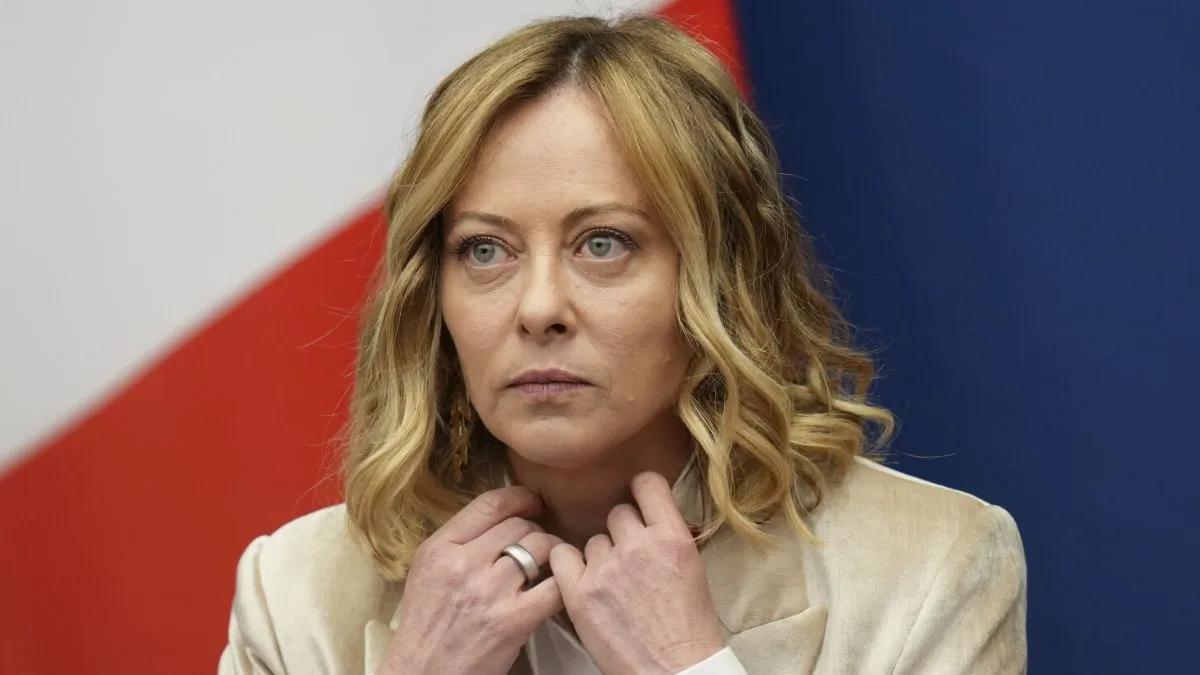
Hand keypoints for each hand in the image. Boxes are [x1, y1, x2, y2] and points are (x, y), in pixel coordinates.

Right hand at [378, 486, 563, 674]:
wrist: (425, 674)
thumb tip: (500, 521)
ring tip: (553, 563)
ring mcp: (490, 591)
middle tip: (540, 544)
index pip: (489, 505)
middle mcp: (464, 564)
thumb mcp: (427, 573)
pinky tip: (561, 587)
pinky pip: (555, 586)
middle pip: (519, 526)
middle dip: (536, 531)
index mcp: (440, 549)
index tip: (533, 501)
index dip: (520, 497)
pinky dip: (563, 584)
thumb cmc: (428, 628)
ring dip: (554, 553)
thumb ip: (458, 544)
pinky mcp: (514, 620)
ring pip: (541, 548)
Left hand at [549, 472, 726, 674]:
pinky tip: (582, 583)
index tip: (639, 500)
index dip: (641, 491)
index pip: (647, 484)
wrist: (674, 670)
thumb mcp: (692, 567)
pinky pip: (562, 557)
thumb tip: (649, 516)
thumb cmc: (689, 627)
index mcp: (672, 536)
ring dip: (600, 557)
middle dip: (623, 533)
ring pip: (593, 540)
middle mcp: (638, 545)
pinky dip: (569, 567)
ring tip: (614, 587)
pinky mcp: (579, 593)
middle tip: (630, 560)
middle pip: (618, 514)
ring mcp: (605, 568)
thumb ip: (668, 536)